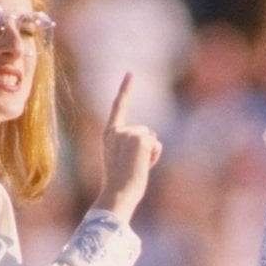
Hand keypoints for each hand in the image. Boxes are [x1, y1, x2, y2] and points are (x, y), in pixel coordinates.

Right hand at [92, 72, 162, 221]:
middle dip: (144, 146)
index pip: (118, 107)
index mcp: (108, 135)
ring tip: (137, 166)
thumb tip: (149, 140)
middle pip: (143, 130)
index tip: (130, 73)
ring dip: (149, 152)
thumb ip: (129, 146)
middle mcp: (117, 131)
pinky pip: (156, 144)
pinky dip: (154, 156)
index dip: (125, 89)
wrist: (118, 192)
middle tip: (133, 164)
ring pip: (150, 137)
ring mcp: (129, 134)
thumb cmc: (120, 183)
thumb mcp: (120, 160)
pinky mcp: (141, 139)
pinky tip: (143, 165)